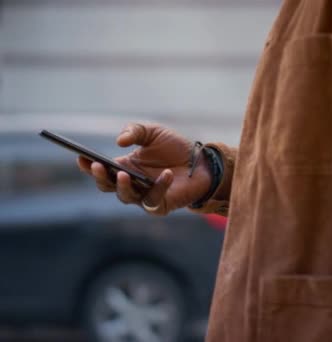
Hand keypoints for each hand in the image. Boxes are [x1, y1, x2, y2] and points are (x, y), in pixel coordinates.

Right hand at [77, 123, 210, 215]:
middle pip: (107, 186)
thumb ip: (134, 131)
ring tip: (124, 174)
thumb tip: (118, 141)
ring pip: (125, 197)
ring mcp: (144, 196)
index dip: (88, 165)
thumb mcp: (152, 132)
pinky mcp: (160, 205)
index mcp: (124, 167)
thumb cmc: (174, 148)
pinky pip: (154, 200)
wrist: (200, 161)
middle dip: (100, 177)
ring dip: (123, 186)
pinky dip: (159, 187)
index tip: (81, 156)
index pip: (100, 170)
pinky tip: (166, 174)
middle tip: (99, 166)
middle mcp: (130, 183)